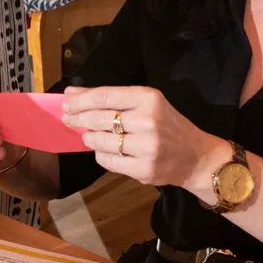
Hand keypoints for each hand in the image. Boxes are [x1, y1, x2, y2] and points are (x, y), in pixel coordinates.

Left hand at [59, 84, 221, 197]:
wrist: (195, 157)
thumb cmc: (167, 125)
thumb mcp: (146, 104)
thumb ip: (111, 98)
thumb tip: (72, 93)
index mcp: (148, 99)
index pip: (104, 96)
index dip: (80, 100)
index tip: (66, 103)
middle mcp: (148, 121)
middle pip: (98, 118)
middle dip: (78, 119)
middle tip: (68, 119)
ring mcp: (146, 147)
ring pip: (100, 141)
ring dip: (89, 138)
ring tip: (88, 135)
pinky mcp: (143, 169)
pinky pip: (108, 160)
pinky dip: (100, 154)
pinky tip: (105, 149)